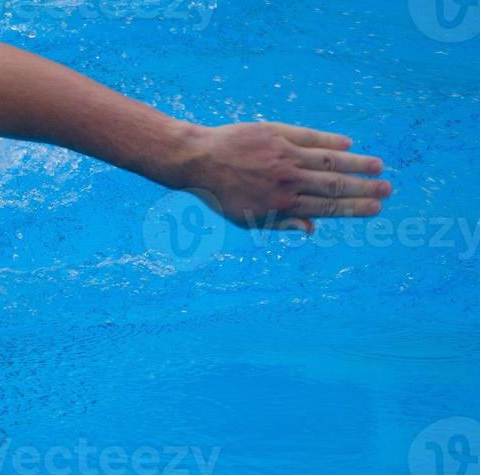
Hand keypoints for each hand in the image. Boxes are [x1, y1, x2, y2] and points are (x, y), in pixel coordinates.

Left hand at [177, 122, 390, 232]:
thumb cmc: (222, 194)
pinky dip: (330, 141)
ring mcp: (283, 156)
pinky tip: (348, 144)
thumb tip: (312, 228)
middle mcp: (286, 180)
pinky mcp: (277, 134)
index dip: (353, 208)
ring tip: (378, 166)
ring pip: (327, 160)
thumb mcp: (247, 219)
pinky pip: (310, 137)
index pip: (326, 207)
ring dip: (356, 163)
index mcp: (280, 204)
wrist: (199, 161)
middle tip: (388, 189)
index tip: (375, 208)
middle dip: (364, 188)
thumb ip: (281, 223)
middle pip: (334, 185)